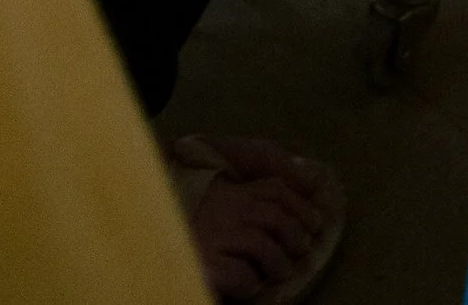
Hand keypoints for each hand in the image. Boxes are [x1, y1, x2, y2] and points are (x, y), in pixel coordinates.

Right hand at [172, 139, 334, 301]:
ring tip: (280, 271)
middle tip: (301, 248)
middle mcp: (224, 207)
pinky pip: (243, 277)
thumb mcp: (218, 193)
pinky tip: (249, 284)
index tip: (316, 221)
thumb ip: (249, 186)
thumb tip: (304, 182)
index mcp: (228, 188)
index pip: (275, 188)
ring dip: (278, 263)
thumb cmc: (188, 219)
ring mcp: (216, 235)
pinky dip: (251, 284)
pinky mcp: (207, 266)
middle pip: (275, 215)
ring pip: (263, 245)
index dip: (301, 205)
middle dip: (296, 233)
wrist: (151, 243)